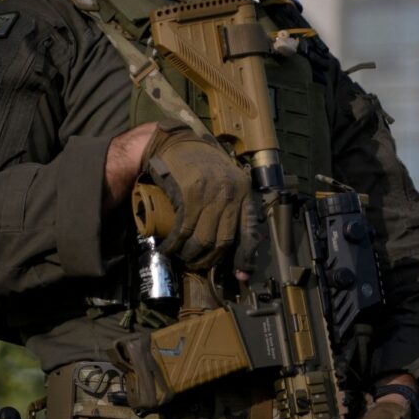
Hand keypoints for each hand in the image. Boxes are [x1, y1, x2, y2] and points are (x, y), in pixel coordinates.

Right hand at [141, 121, 248, 268]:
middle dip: (209, 259)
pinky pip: (184, 229)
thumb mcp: (225, 181)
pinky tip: (168, 248)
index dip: (246, 257)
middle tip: (197, 264)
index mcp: (244, 192)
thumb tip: (229, 240)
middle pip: (224, 240)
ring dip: (190, 254)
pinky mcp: (190, 194)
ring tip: (182, 257)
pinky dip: (175, 244)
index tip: (240, 275)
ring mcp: (211, 194)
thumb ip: (232, 205)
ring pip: (203, 239)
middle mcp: (231, 193)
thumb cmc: (200, 164)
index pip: (249, 231)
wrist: (176, 142)